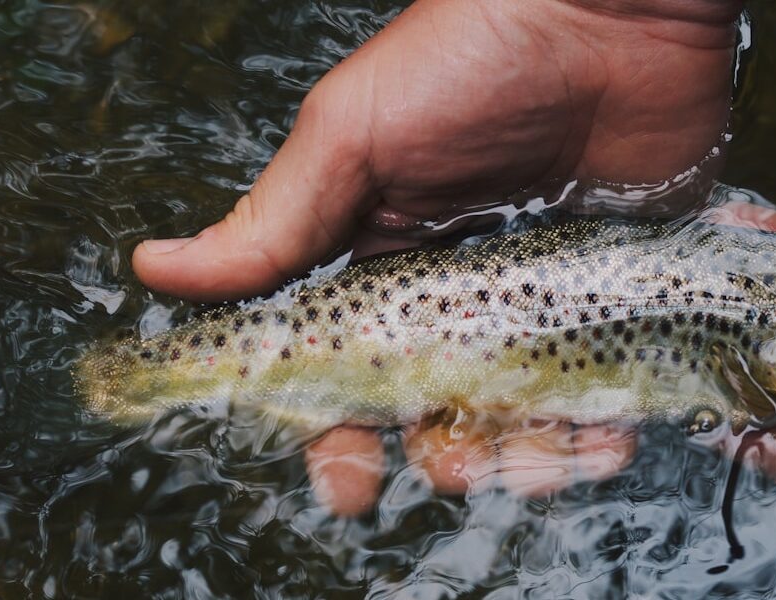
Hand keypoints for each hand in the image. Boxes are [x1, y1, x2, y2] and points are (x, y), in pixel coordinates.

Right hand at [127, 0, 739, 513]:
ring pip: (528, 409)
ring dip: (531, 453)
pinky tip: (610, 434)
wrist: (613, 10)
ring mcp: (542, 295)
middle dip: (447, 453)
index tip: (349, 483)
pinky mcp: (615, 291)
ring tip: (549, 461)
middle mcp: (462, 290)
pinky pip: (610, 379)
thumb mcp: (355, 134)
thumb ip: (276, 219)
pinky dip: (608, 419)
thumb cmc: (473, 53)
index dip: (342, 433)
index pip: (354, 370)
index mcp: (385, 260)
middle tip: (462, 464)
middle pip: (445, 406)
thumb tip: (159, 270)